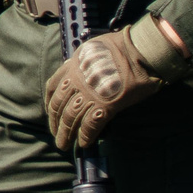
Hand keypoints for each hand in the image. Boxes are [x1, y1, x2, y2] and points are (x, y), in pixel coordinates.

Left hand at [44, 22, 175, 149]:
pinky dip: (86, 136)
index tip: (51, 113)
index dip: (50, 103)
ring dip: (66, 134)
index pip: (53, 88)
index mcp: (72, 66)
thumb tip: (80, 70)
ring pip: (71, 118)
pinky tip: (84, 143)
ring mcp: (90, 94)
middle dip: (56, 124)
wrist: (141, 50)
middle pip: (59, 106)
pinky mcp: (106, 106)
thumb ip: (83, 62)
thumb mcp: (92, 49)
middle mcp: (76, 81)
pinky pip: (91, 125)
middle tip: (57, 136)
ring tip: (64, 145)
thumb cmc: (123, 47)